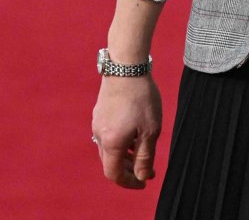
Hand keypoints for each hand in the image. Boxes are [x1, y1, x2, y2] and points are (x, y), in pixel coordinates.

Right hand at [91, 74, 162, 188]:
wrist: (126, 67)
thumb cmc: (141, 98)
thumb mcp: (150, 130)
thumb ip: (146, 157)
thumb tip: (142, 177)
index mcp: (110, 144)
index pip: (114, 174)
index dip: (129, 182)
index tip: (144, 182)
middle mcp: (99, 135)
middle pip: (111, 162)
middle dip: (130, 169)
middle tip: (149, 168)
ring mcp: (97, 123)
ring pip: (109, 148)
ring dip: (126, 155)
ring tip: (144, 149)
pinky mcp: (100, 112)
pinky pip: (108, 135)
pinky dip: (121, 141)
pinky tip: (135, 133)